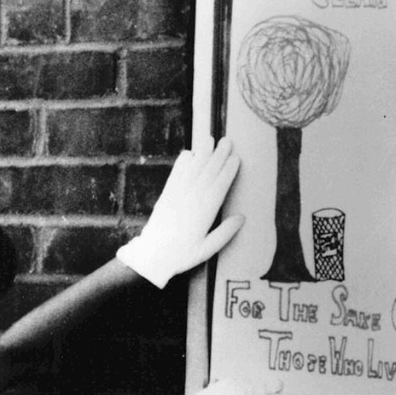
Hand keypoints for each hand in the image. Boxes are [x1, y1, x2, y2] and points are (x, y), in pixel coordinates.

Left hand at [116, 136, 244, 287]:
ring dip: (202, 153)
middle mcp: (191, 198)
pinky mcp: (167, 194)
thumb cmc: (182, 254)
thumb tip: (242, 217)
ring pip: (193, 169)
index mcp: (205, 211)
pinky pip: (176, 174)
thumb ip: (225, 233)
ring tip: (210, 139)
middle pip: (208, 172)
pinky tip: (189, 153)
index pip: (220, 185)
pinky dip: (183, 162)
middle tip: (228, 141)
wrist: (153, 254)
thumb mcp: (208, 249)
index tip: (236, 158)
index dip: (228, 170)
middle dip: (219, 155)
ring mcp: (177, 194)